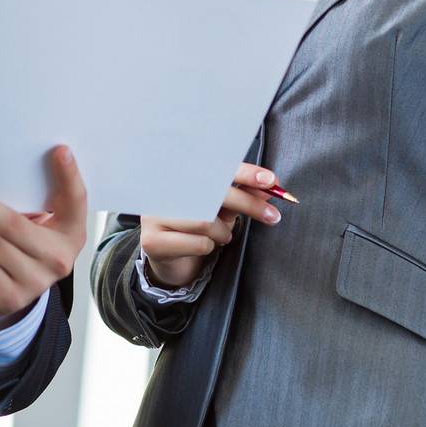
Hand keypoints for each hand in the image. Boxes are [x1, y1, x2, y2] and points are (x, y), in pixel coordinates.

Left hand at [0, 145, 88, 334]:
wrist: (10, 293)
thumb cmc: (22, 245)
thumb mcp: (38, 224)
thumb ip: (34, 200)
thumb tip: (9, 165)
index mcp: (72, 233)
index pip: (76, 200)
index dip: (69, 176)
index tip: (59, 150)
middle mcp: (59, 259)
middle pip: (13, 223)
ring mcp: (36, 282)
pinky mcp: (11, 297)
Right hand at [140, 162, 283, 289]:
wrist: (166, 258)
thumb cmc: (195, 227)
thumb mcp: (221, 208)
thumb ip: (241, 195)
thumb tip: (269, 186)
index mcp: (181, 175)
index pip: (217, 168)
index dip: (245, 173)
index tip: (270, 181)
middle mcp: (164, 190)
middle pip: (214, 193)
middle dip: (249, 204)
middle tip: (272, 216)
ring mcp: (154, 215)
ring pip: (206, 221)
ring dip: (223, 232)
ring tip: (222, 236)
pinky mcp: (152, 240)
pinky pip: (198, 242)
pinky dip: (210, 247)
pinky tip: (203, 246)